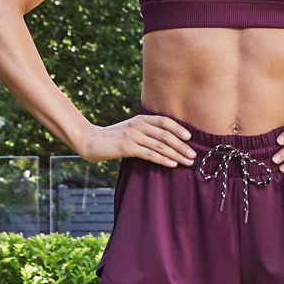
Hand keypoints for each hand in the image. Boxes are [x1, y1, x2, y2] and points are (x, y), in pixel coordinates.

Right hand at [80, 114, 197, 166]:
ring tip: (187, 161)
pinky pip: (150, 154)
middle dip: (182, 146)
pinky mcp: (128, 148)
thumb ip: (144, 131)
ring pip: (161, 145)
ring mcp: (133, 136)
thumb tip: (164, 140)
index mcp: (141, 119)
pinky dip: (163, 159)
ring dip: (176, 154)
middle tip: (193, 155)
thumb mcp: (130, 130)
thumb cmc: (112, 137)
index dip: (179, 129)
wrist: (90, 140)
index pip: (165, 122)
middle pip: (166, 135)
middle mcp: (139, 125)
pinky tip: (172, 164)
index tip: (190, 138)